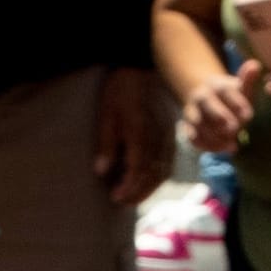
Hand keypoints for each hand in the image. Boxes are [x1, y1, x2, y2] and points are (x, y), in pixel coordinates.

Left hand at [95, 65, 176, 204]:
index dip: (128, 187)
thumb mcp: (107, 113)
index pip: (138, 169)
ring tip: (133, 195)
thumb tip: (101, 171)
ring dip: (148, 188)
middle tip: (122, 201)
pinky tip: (147, 181)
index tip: (115, 197)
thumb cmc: (120, 89)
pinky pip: (168, 163)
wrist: (141, 68)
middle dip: (138, 192)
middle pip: (152, 175)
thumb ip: (106, 143)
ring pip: (162, 172)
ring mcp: (167, 138)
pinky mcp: (170, 136)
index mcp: (141, 133)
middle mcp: (158, 139)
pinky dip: (157, 177)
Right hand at [181, 62, 258, 151]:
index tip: (248, 115)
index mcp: (216, 85)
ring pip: (198, 122)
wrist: (208, 103)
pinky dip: (205, 145)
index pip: (225, 91)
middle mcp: (201, 96)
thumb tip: (255, 65)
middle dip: (221, 117)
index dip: (236, 103)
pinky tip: (221, 150)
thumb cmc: (231, 99)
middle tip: (235, 129)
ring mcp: (193, 112)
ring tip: (232, 145)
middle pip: (207, 104)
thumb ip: (247, 82)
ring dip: (214, 135)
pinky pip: (192, 137)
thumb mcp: (241, 90)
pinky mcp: (188, 127)